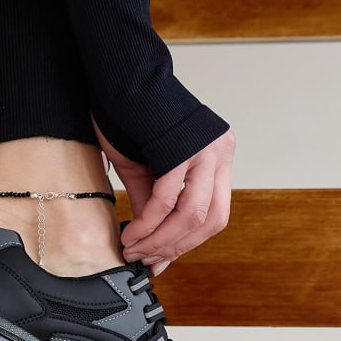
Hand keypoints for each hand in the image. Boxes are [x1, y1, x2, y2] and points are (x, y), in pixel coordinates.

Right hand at [92, 115, 234, 274]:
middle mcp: (220, 154)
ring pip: (193, 215)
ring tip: (135, 249)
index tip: (159, 259)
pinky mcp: (183, 150)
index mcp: (217, 158)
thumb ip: (154, 207)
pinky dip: (148, 224)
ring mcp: (206, 151)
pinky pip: (167, 200)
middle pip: (211, 220)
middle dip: (175, 247)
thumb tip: (152, 245)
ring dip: (160, 240)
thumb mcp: (144, 172)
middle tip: (146, 259)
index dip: (186, 243)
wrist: (120, 81)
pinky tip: (133, 233)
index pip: (214, 214)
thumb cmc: (129, 120)